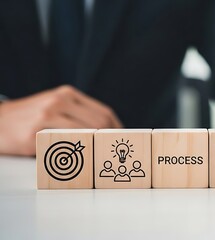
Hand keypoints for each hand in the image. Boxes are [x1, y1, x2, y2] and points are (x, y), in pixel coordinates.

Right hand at [0, 85, 121, 155]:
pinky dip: (76, 154)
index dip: (117, 130)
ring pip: (87, 133)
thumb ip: (76, 115)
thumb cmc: (29, 118)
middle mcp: (60, 101)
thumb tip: (105, 136)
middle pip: (100, 123)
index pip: (104, 113)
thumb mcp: (53, 106)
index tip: (121, 144)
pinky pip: (65, 144)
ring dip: (97, 148)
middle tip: (112, 155)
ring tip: (99, 159)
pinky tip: (79, 160)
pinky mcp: (36, 131)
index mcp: (68, 94)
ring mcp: (48, 114)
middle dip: (110, 141)